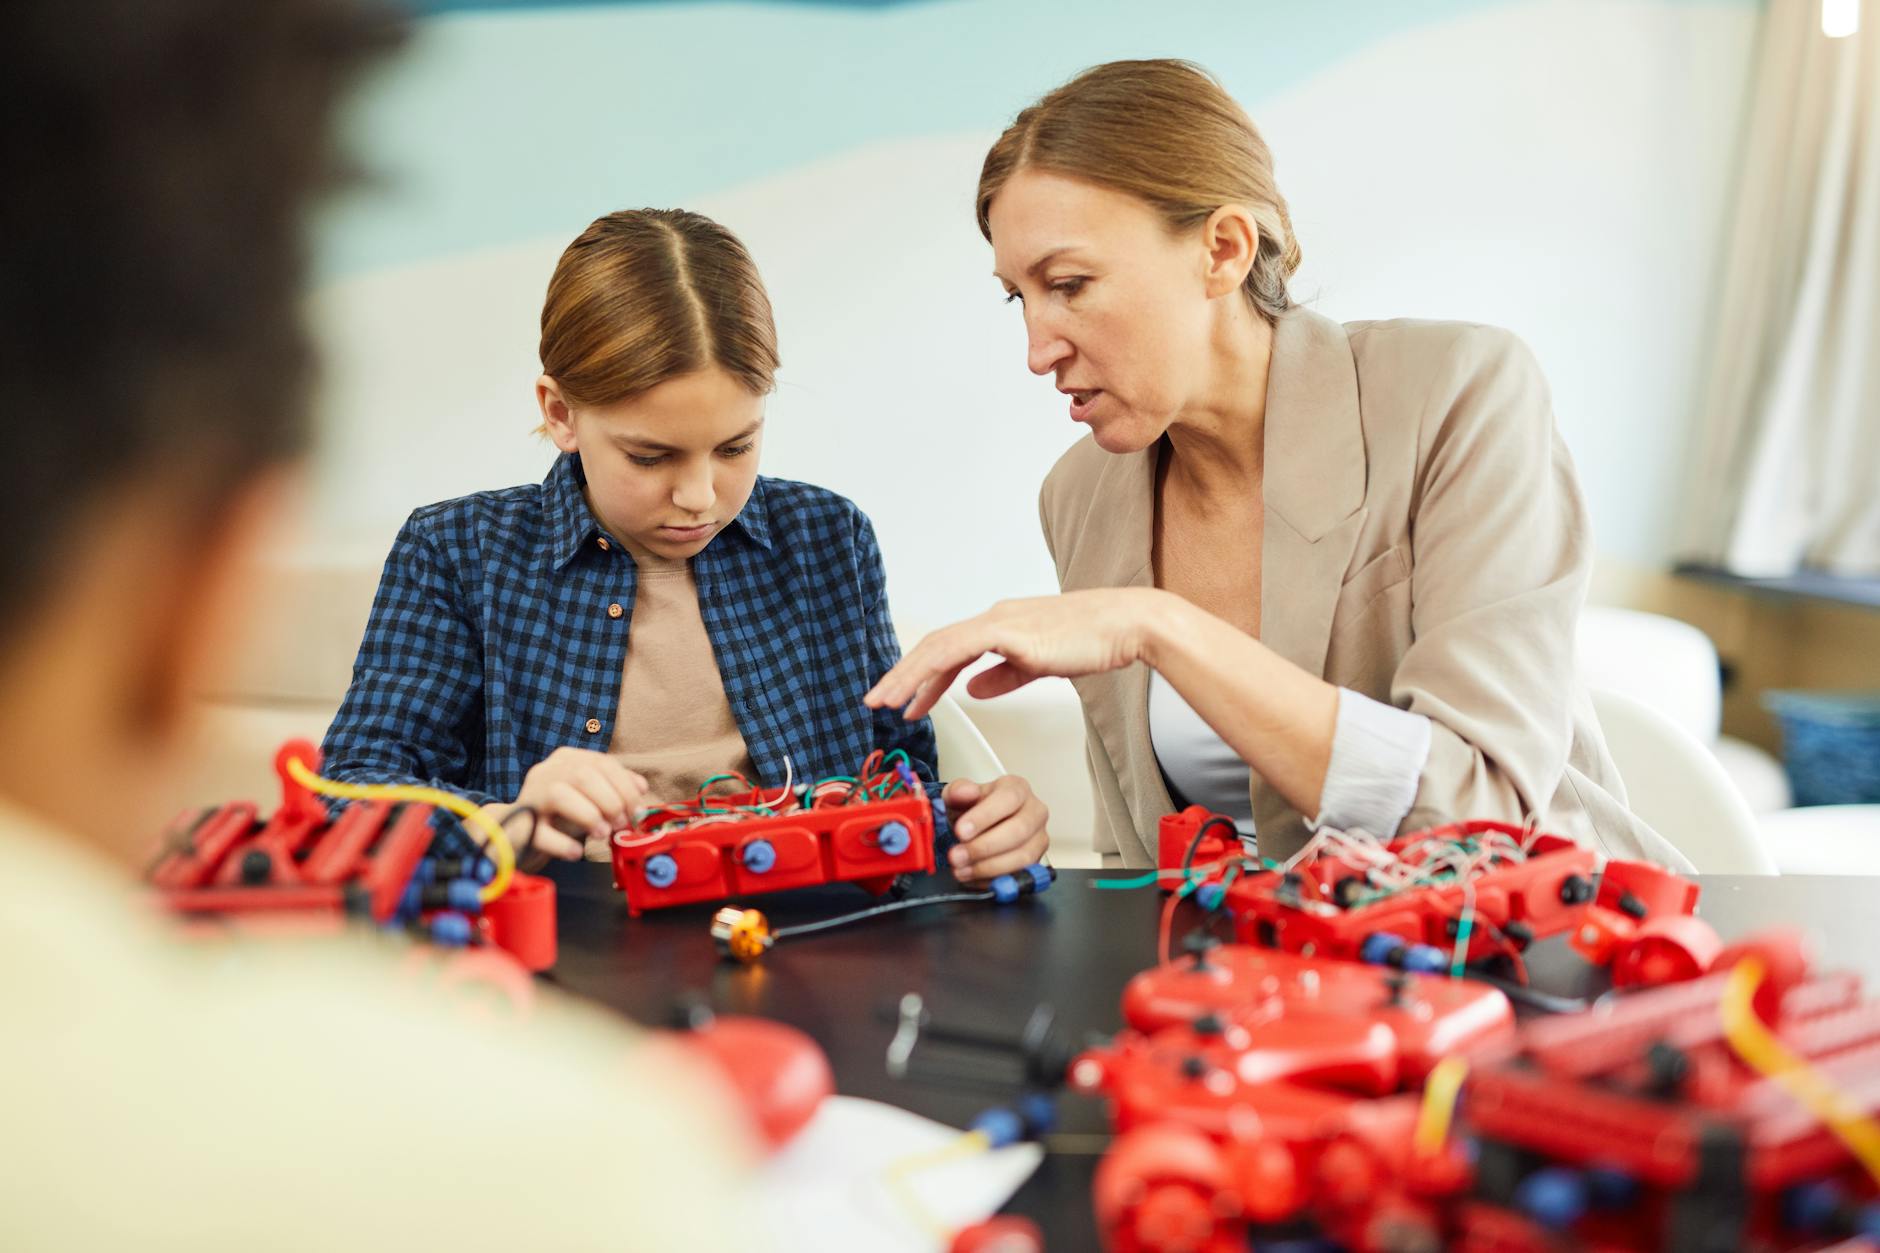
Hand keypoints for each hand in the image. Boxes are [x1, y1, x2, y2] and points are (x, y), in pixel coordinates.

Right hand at [486, 748, 648, 868]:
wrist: (518, 834)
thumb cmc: (561, 815)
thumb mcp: (591, 798)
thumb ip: (616, 789)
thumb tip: (640, 788)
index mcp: (567, 760)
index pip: (602, 763)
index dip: (625, 787)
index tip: (637, 811)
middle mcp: (547, 772)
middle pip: (583, 775)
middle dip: (610, 800)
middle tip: (621, 824)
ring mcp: (531, 797)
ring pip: (560, 795)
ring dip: (589, 815)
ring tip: (603, 834)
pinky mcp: (520, 825)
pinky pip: (541, 832)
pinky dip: (563, 844)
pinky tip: (576, 852)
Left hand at [863, 589, 1171, 719]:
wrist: (1125, 625)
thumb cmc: (1093, 642)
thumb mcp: (1039, 664)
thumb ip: (1004, 675)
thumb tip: (971, 689)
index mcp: (1001, 625)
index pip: (949, 650)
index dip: (923, 676)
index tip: (907, 701)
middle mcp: (994, 618)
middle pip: (934, 645)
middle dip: (902, 675)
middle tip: (877, 700)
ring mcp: (1000, 621)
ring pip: (938, 646)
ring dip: (908, 674)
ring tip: (886, 700)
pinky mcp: (1010, 630)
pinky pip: (959, 649)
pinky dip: (934, 669)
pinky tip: (922, 691)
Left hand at [943, 775, 1049, 884]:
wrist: (979, 828)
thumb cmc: (974, 809)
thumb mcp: (959, 795)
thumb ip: (958, 791)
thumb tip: (965, 792)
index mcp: (1018, 789)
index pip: (1008, 799)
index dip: (984, 817)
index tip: (961, 831)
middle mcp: (1035, 812)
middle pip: (1019, 830)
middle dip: (984, 847)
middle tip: (957, 855)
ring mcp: (1039, 839)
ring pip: (1023, 856)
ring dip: (988, 867)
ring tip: (962, 869)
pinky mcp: (1037, 863)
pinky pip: (1021, 875)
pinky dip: (995, 881)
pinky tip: (974, 878)